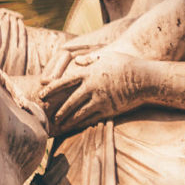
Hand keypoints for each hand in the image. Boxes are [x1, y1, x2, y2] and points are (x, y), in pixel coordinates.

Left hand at [38, 50, 154, 131]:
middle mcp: (92, 87)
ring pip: (79, 112)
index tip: (41, 94)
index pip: (64, 81)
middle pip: (69, 100)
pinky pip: (91, 118)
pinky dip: (81, 123)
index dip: (51, 89)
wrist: (143, 78)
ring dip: (67, 119)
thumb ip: (89, 59)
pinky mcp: (109, 109)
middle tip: (47, 115)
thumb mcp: (106, 56)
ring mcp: (100, 99)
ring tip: (58, 125)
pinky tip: (74, 127)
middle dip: (57, 109)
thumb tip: (76, 60)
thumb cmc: (125, 64)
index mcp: (89, 72)